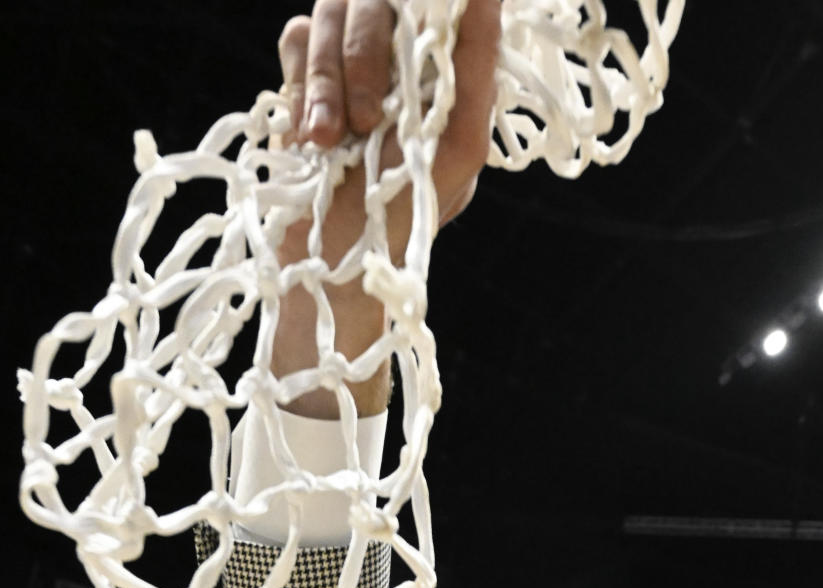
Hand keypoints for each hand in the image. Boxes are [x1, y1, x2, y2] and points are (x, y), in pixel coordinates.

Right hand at [272, 0, 499, 414]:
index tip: (417, 41)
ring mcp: (346, 68)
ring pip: (327, 14)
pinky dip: (298, 88)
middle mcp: (395, 60)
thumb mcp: (458, 155)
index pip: (433, 4)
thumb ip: (476, 74)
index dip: (423, 8)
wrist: (333, 273)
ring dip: (326, 80)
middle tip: (366, 123)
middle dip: (363, 57)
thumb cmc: (405, 224)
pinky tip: (307, 140)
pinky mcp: (300, 84)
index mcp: (439, 73)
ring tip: (328, 142)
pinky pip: (294, 41)